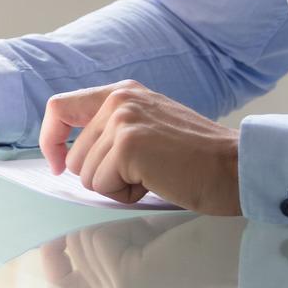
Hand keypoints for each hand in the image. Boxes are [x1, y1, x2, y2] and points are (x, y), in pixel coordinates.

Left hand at [39, 80, 242, 213]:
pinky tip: (156, 182)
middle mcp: (119, 99)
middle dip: (103, 177)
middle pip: (74, 156)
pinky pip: (102, 185)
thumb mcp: (150, 128)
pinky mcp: (128, 145)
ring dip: (117, 187)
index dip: (51, 141)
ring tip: (154, 175)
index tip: (58, 164)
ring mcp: (123, 120)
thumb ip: (112, 131)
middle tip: (145, 173)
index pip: (59, 107)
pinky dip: (127, 194)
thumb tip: (66, 158)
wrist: (236, 167)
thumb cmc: (197, 159)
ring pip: (87, 174)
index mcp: (123, 93)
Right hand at [39, 215, 241, 287]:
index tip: (54, 213)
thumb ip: (102, 231)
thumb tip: (58, 214)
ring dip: (106, 213)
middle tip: (127, 202)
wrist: (248, 232)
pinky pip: (94, 237)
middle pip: (66, 254)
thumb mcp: (142, 229)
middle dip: (86, 218)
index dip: (52, 246)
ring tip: (144, 210)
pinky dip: (116, 215)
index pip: (60, 281)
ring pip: (78, 240)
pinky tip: (146, 214)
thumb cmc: (203, 223)